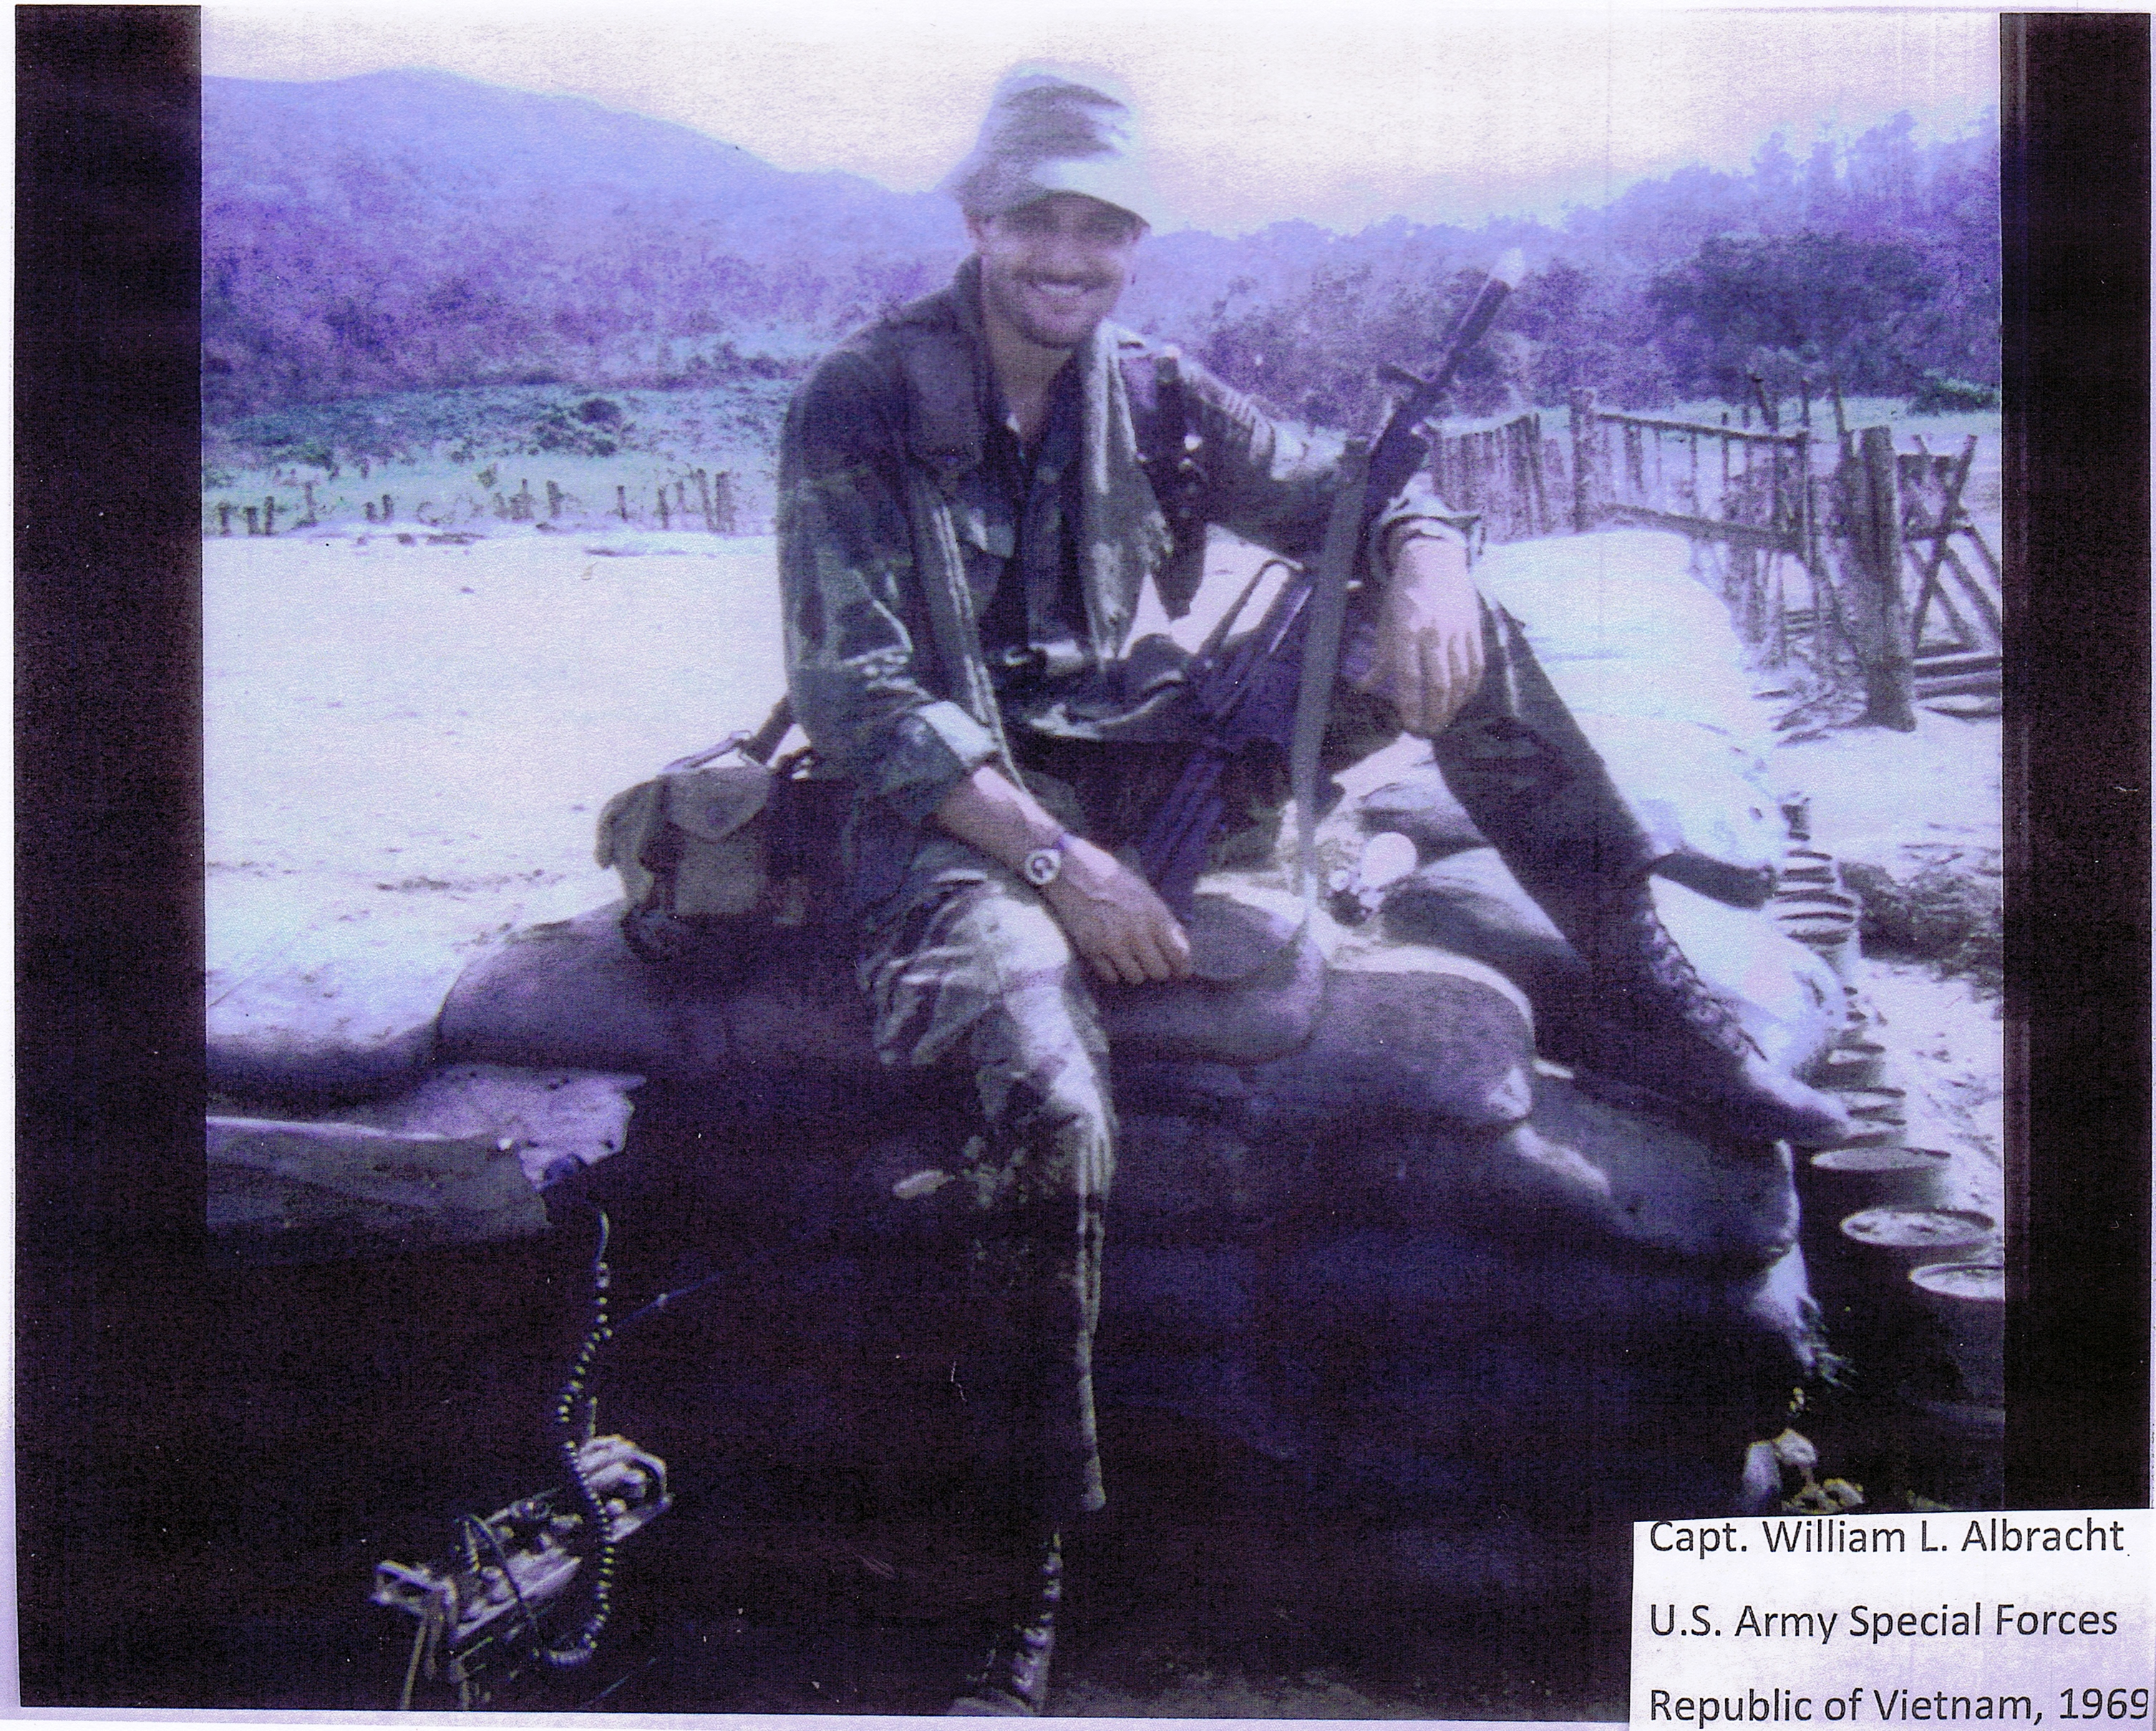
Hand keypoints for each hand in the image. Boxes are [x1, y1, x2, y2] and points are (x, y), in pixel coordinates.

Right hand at [1042, 837, 1192, 985]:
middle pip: (1159, 972)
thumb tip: (1182, 947)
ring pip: (1136, 978)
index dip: (1182, 967)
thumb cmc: (1113, 880)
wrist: (1073, 872)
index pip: (1179, 955)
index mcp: (1154, 915)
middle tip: (1153, 963)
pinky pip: (1111, 977)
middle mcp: (1137, 932)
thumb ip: (1165, 921)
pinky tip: (1111, 958)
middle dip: (1159, 970)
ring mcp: (1113, 943)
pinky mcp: (1091, 950)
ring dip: (1135, 971)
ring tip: (1130, 958)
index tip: (1180, 971)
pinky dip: (1113, 971)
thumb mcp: (1147, 894)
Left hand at [1353, 533, 1485, 736]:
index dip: (1411, 705)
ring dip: (1453, 705)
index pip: (1410, 677)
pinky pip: (1476, 665)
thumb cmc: (1404, 593)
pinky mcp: (1474, 629)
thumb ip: (1380, 658)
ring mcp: (1458, 630)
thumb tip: (1364, 688)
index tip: (1410, 726)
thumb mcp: (1387, 621)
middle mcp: (1434, 632)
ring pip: (1460, 678)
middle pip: (1439, 683)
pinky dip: (1470, 687)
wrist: (1435, 560)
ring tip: (1444, 720)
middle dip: (1435, 713)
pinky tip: (1462, 700)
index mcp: (1408, 630)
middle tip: (1429, 731)